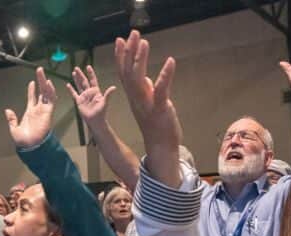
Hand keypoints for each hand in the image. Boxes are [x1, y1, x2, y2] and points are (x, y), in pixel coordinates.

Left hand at [5, 67, 56, 148]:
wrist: (30, 146)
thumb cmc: (23, 141)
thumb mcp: (14, 129)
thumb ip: (12, 119)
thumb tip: (7, 111)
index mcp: (30, 113)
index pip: (32, 98)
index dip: (32, 90)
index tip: (32, 82)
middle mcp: (38, 110)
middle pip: (41, 92)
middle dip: (40, 81)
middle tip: (39, 71)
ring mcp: (43, 110)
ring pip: (46, 93)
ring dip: (45, 83)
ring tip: (42, 73)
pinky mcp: (48, 112)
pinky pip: (51, 100)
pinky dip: (51, 92)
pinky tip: (49, 83)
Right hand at [68, 65, 115, 125]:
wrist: (95, 121)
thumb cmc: (101, 113)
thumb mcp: (105, 102)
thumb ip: (108, 94)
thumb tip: (114, 87)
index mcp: (96, 91)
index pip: (93, 80)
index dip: (91, 74)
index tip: (88, 67)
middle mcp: (89, 92)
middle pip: (84, 81)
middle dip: (81, 74)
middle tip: (77, 67)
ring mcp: (84, 96)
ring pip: (79, 85)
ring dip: (76, 79)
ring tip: (74, 73)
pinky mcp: (79, 101)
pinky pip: (74, 94)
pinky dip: (71, 89)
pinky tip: (68, 84)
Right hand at [114, 31, 181, 150]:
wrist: (160, 147)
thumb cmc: (156, 125)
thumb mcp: (150, 104)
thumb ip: (147, 91)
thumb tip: (148, 79)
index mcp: (134, 96)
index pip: (124, 72)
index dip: (122, 56)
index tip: (121, 40)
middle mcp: (137, 98)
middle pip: (128, 71)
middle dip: (129, 51)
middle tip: (132, 33)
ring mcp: (147, 103)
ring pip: (138, 79)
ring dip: (141, 59)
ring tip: (144, 42)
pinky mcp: (160, 109)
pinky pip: (161, 90)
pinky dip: (165, 75)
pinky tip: (170, 61)